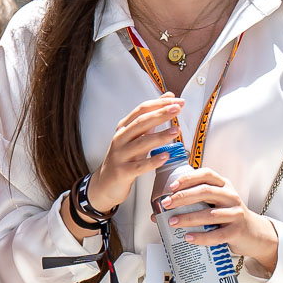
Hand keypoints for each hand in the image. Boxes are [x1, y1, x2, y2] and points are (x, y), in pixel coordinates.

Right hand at [86, 95, 184, 213]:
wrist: (104, 184)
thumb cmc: (124, 158)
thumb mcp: (135, 137)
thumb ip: (151, 118)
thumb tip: (168, 98)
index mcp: (124, 128)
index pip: (141, 110)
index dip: (159, 104)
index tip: (177, 100)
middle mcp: (120, 139)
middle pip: (141, 123)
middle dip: (160, 114)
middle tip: (177, 108)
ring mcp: (120, 155)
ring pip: (141, 143)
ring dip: (160, 136)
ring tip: (176, 131)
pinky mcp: (122, 172)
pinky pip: (139, 166)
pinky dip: (152, 161)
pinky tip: (165, 156)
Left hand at [161, 168, 279, 271]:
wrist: (254, 234)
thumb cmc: (228, 216)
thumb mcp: (215, 204)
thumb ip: (192, 204)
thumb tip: (157, 214)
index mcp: (224, 185)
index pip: (206, 174)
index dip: (188, 178)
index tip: (172, 185)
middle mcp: (230, 196)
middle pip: (206, 192)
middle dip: (183, 197)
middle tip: (166, 203)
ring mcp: (235, 213)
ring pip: (210, 214)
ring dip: (188, 218)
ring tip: (172, 222)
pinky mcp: (237, 231)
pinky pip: (217, 235)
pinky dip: (201, 236)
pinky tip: (188, 237)